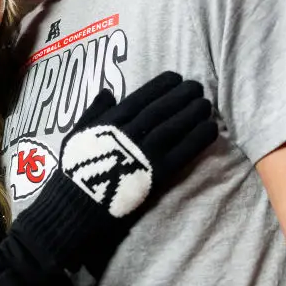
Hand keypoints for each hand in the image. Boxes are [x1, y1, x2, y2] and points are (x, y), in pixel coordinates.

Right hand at [61, 71, 216, 217]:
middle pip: (160, 110)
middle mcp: (129, 134)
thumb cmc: (74, 172)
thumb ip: (94, 113)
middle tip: (197, 87)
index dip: (160, 86)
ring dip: (192, 114)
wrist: (77, 209)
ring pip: (173, 127)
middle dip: (180, 96)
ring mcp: (144, 154)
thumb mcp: (76, 136)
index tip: (175, 77)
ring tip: (206, 104)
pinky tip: (210, 129)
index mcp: (109, 123)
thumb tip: (108, 91)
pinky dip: (197, 139)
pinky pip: (181, 153)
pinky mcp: (156, 175)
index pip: (140, 98)